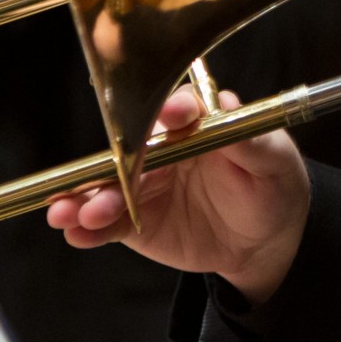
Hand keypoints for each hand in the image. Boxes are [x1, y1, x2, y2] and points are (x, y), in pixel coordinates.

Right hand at [45, 86, 309, 303]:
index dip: (169, 111)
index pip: (176, 110)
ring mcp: (144, 185)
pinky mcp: (135, 221)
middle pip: (125, 151)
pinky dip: (88, 229)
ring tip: (67, 214)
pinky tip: (75, 234)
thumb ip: (250, 139)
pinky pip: (107, 224)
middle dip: (104, 165)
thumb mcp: (273, 160)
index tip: (166, 116)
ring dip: (83, 198)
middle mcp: (161, 150)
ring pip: (107, 188)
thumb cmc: (273, 185)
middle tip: (87, 181)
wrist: (266, 238)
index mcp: (195, 125)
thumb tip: (226, 103)